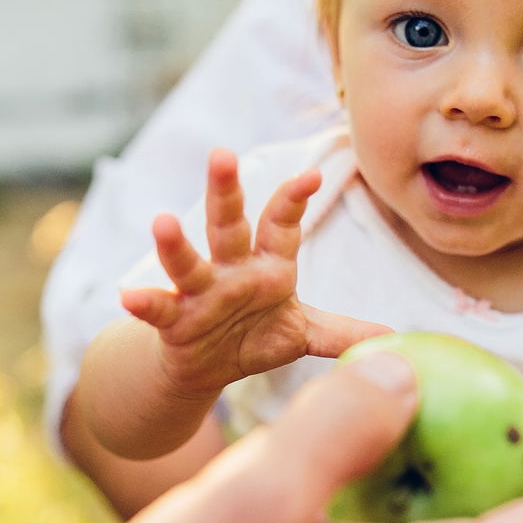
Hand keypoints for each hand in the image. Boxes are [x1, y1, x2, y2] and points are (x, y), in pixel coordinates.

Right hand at [122, 147, 386, 397]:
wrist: (204, 367)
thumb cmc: (253, 335)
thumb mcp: (303, 334)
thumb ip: (344, 333)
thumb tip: (395, 338)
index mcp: (268, 264)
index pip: (281, 223)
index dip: (294, 199)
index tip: (312, 175)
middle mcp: (232, 268)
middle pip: (229, 224)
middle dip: (226, 191)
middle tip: (221, 155)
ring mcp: (200, 291)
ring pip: (189, 261)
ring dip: (175, 243)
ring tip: (162, 221)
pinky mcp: (174, 319)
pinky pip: (159, 308)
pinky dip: (143, 302)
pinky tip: (127, 295)